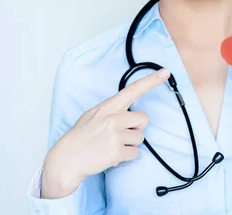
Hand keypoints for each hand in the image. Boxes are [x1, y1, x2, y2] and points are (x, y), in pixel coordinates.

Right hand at [41, 68, 170, 198]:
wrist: (67, 159)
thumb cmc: (81, 136)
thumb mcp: (93, 115)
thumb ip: (112, 110)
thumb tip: (129, 111)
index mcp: (108, 106)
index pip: (133, 90)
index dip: (151, 81)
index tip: (165, 72)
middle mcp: (113, 118)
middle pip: (144, 120)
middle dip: (136, 128)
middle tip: (120, 134)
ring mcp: (115, 135)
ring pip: (140, 138)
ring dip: (129, 144)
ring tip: (111, 145)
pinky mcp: (117, 152)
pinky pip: (135, 154)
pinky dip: (126, 157)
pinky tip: (111, 155)